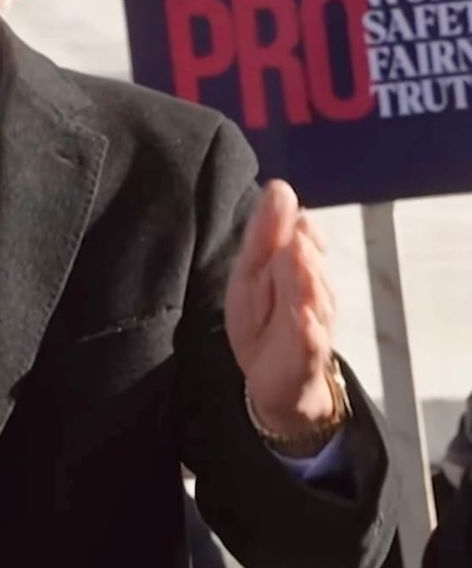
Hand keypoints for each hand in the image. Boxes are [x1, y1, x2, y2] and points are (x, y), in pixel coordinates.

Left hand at [224, 180, 335, 435]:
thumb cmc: (264, 322)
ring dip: (305, 279)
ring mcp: (314, 323)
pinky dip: (308, 327)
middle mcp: (312, 291)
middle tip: (294, 237)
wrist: (277, 381)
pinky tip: (304, 315)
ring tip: (298, 258)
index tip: (289, 210)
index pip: (302, 237)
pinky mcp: (308, 355)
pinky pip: (311, 338)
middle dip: (300, 251)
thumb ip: (266, 234)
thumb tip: (280, 186)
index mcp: (297, 267)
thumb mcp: (252, 273)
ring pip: (313, 297)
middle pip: (307, 264)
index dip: (297, 227)